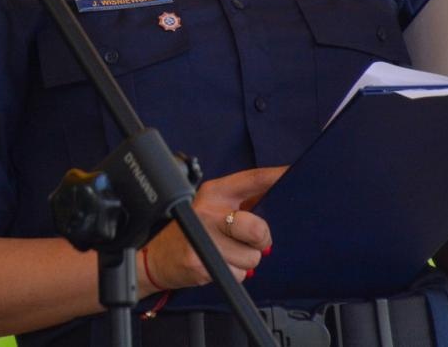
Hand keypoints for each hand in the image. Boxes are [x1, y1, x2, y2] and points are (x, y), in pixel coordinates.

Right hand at [138, 165, 283, 293]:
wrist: (156, 256)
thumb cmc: (190, 229)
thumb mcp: (212, 206)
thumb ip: (242, 201)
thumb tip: (275, 195)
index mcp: (214, 192)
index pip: (250, 179)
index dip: (274, 176)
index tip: (291, 172)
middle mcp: (208, 211)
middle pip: (257, 228)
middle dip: (259, 240)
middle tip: (247, 240)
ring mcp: (204, 238)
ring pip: (252, 257)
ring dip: (244, 261)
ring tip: (225, 253)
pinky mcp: (201, 263)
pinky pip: (239, 274)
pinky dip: (234, 274)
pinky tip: (217, 264)